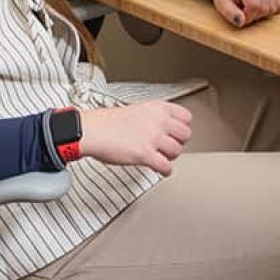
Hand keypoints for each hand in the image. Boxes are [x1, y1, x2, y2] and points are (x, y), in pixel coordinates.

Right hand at [78, 99, 193, 174]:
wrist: (93, 130)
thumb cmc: (108, 122)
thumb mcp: (138, 110)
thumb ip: (154, 117)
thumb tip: (165, 128)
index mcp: (157, 108)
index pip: (186, 117)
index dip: (182, 127)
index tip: (178, 133)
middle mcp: (158, 121)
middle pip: (185, 135)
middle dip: (178, 143)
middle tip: (170, 147)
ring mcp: (153, 137)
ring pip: (177, 151)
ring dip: (170, 157)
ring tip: (162, 158)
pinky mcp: (145, 154)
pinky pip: (166, 166)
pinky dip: (165, 171)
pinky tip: (162, 170)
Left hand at [211, 0, 279, 27]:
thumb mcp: (220, 2)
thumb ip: (230, 13)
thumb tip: (242, 21)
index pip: (254, 5)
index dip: (248, 16)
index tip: (240, 17)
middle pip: (265, 7)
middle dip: (255, 16)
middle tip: (244, 12)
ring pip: (274, 7)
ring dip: (263, 13)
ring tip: (252, 7)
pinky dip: (271, 9)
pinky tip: (261, 5)